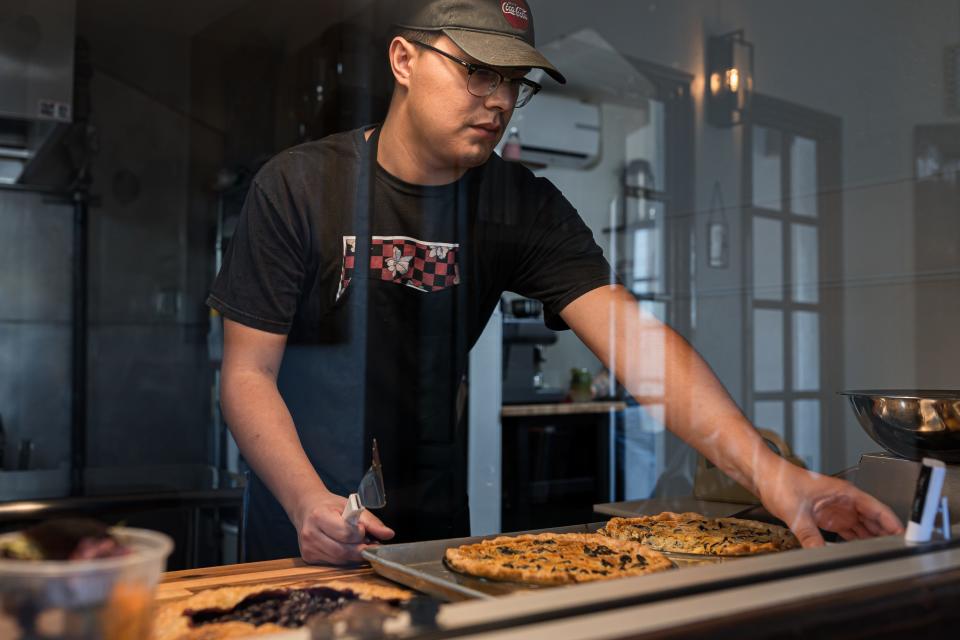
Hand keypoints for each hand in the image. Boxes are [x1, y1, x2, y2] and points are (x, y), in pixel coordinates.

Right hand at [292, 491, 394, 564]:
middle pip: (343, 550)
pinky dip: (345, 558)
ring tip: (360, 544)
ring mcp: (308, 548)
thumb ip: (370, 522)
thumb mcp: (351, 506)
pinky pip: (333, 563)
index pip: (345, 533)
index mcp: (319, 516)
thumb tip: (389, 534)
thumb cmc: (331, 506)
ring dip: (354, 555)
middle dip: (360, 549)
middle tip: (370, 543)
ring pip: (339, 560)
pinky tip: (348, 549)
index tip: (364, 530)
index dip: (359, 534)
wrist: (307, 508)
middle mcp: (310, 533)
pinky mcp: (308, 557)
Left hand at [759, 463, 903, 547]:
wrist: (764, 477)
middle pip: (873, 520)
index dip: (893, 522)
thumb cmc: (781, 481)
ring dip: (871, 539)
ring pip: (861, 526)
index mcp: (844, 493)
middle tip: (897, 552)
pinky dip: (855, 541)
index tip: (906, 535)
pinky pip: (847, 531)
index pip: (877, 508)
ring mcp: (835, 510)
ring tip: (882, 555)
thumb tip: (819, 554)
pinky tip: (859, 551)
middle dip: (885, 534)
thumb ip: (809, 535)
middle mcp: (843, 501)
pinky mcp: (826, 517)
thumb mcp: (796, 511)